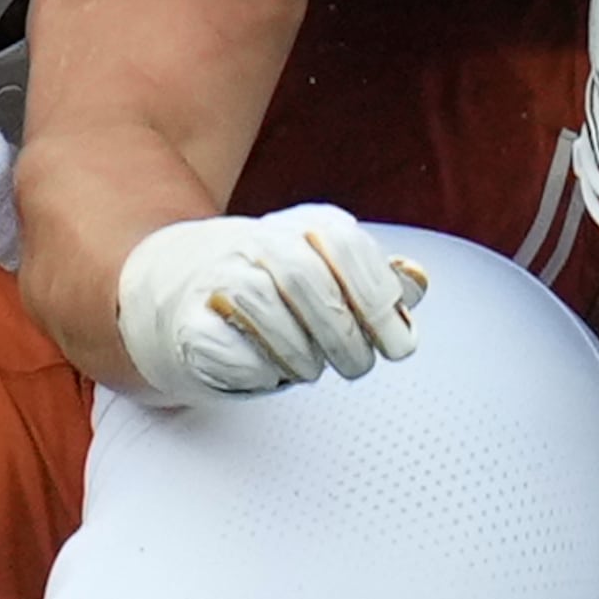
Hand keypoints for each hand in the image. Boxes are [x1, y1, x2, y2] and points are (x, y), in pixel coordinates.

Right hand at [113, 204, 429, 402]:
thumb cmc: (278, 296)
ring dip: (303, 355)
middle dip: (344, 335)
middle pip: (309, 280)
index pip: (346, 245)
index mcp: (304, 226)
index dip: (379, 300)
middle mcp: (257, 242)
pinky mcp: (188, 324)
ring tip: (310, 368)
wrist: (181, 297)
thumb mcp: (335, 279)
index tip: (399, 348)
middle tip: (355, 367)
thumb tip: (417, 285)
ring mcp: (217, 278)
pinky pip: (232, 350)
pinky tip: (270, 372)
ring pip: (267, 311)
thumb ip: (378, 284)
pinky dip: (263, 371)